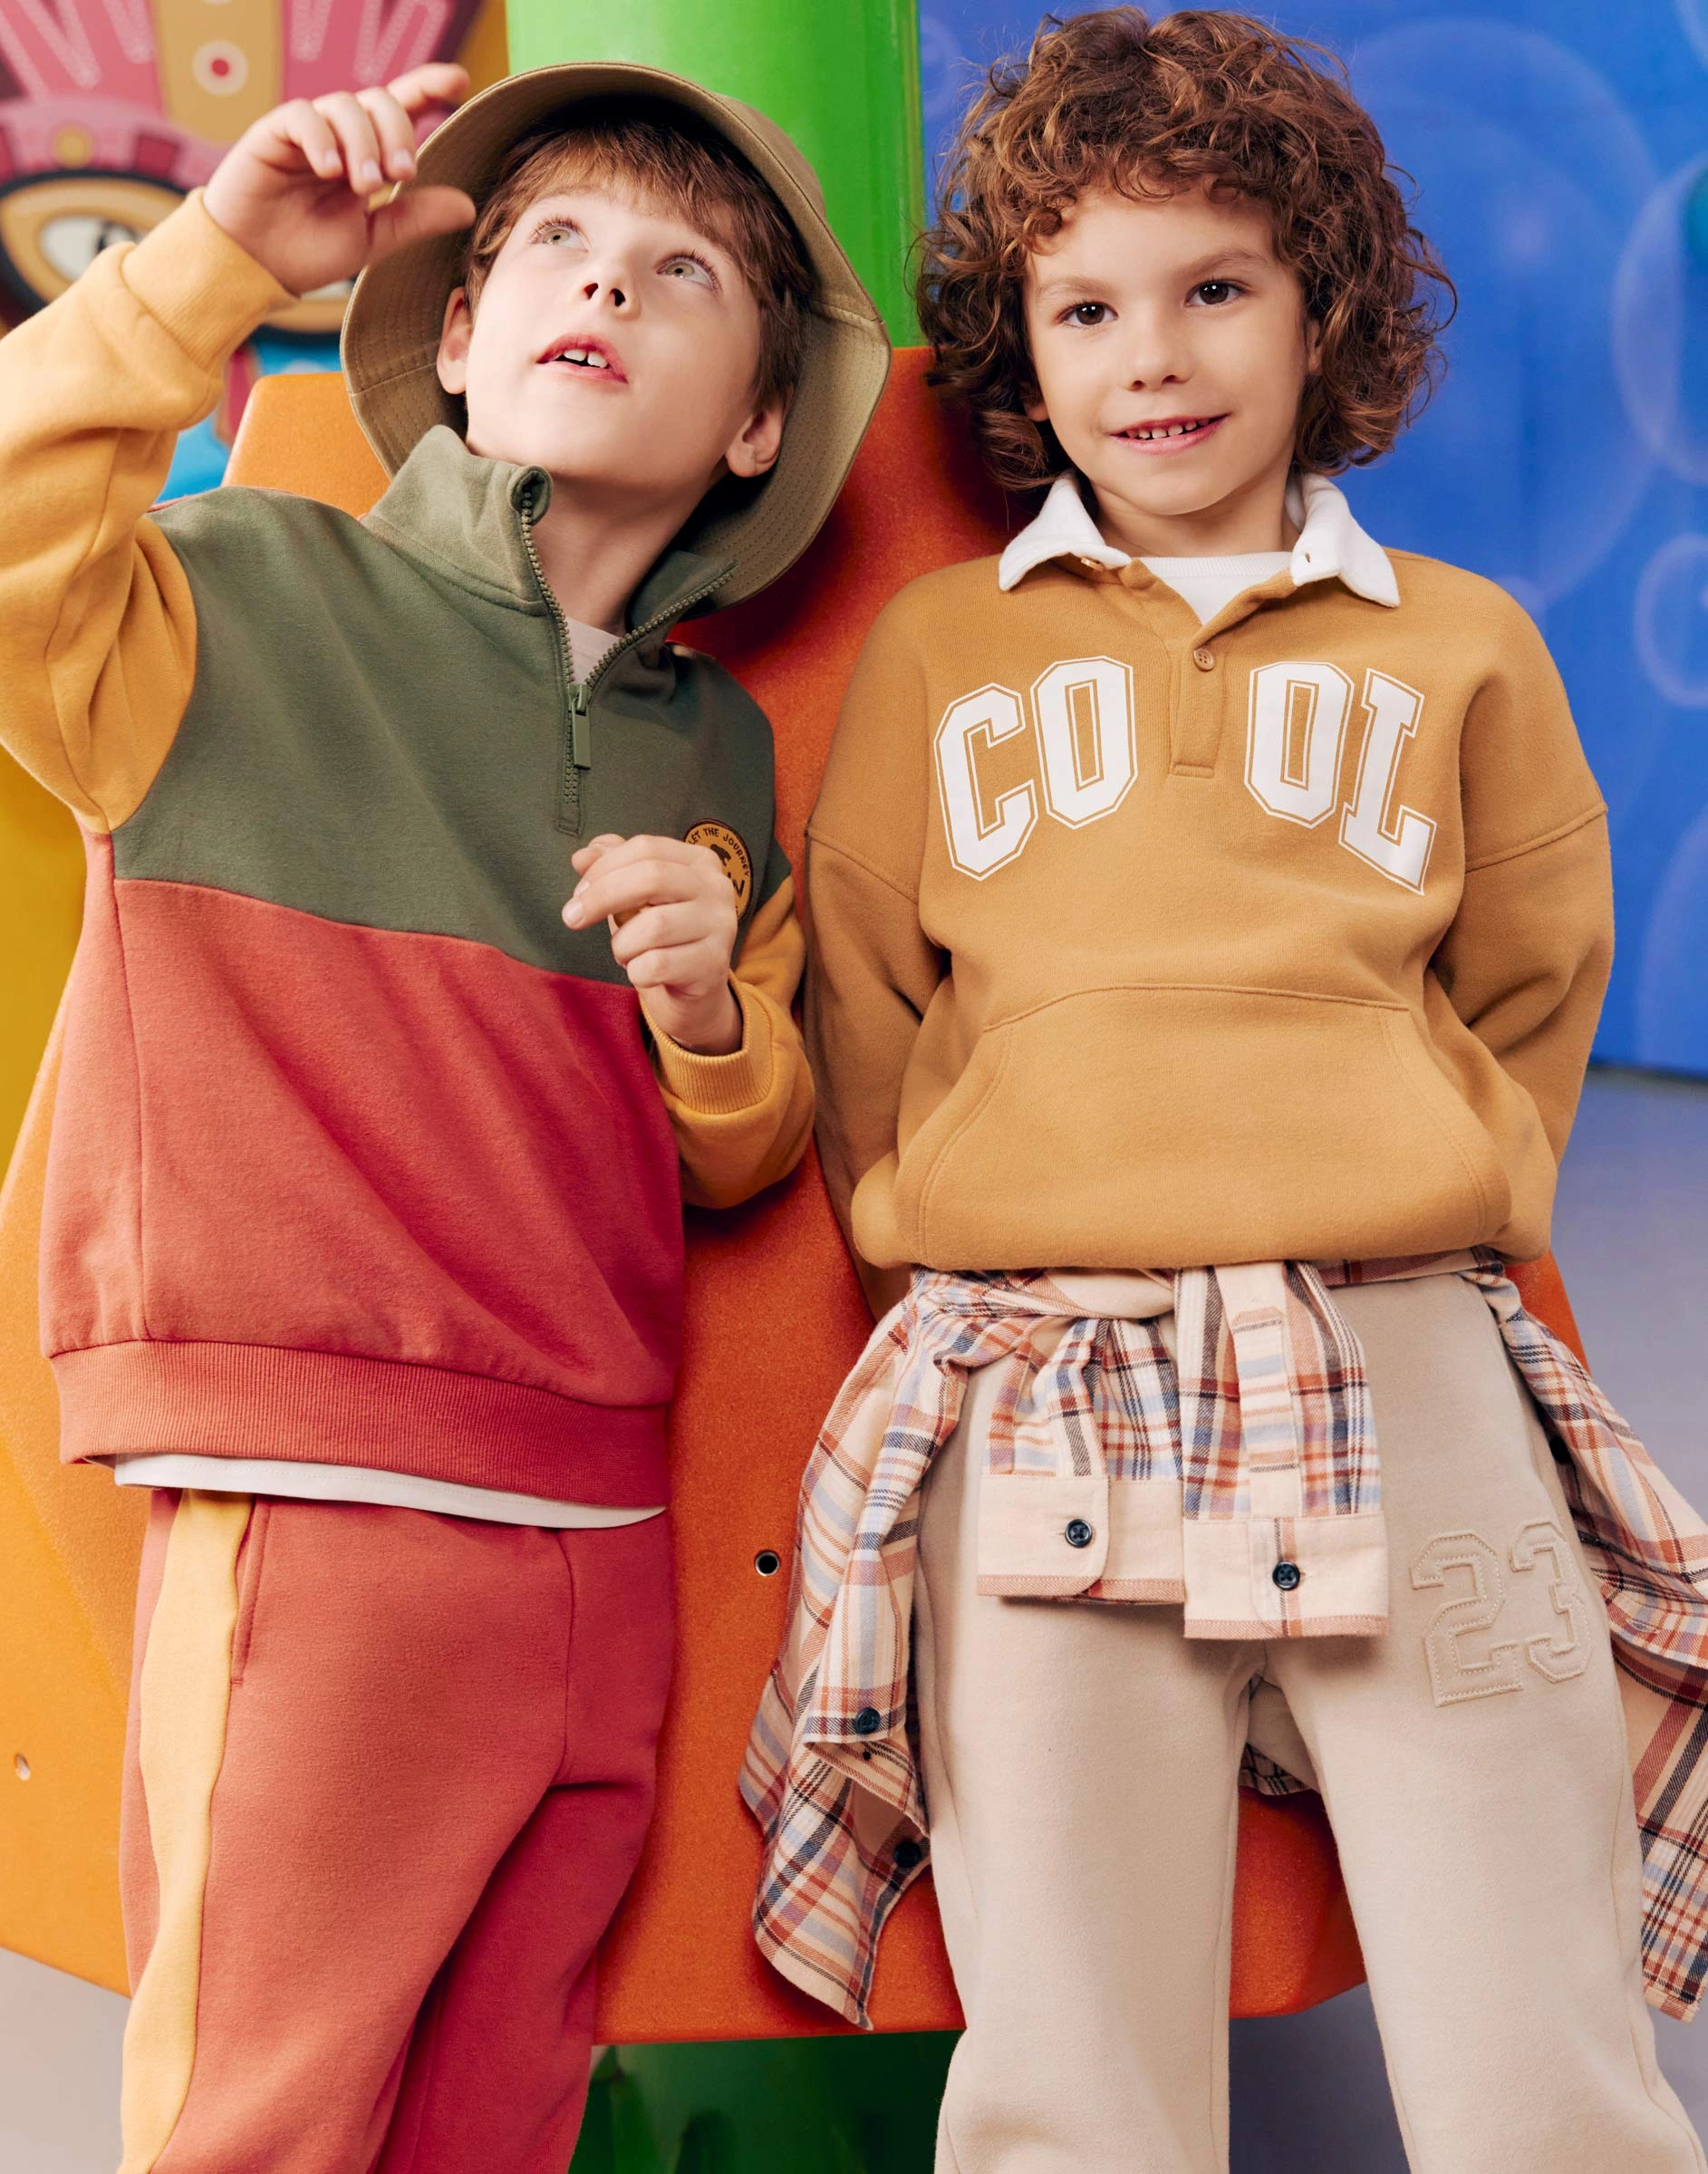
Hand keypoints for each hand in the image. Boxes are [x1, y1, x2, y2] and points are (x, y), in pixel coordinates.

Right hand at [202, 63, 474, 297]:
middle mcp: (342, 135)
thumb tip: (468, 206)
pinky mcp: (274, 133)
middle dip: (397, 133)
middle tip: (400, 174)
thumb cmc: (311, 251)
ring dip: (363, 143)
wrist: (257, 266)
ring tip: (363, 186)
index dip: (430, 87)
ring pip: (345, 105)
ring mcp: (309, 130)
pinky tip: (329, 170)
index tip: (460, 82)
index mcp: (368, 153)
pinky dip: (322, 139)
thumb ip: (415, 218)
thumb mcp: (373, 239)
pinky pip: (303, 116)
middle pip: (380, 101)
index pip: (403, 107)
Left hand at [564, 834, 743, 1054]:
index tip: (577, 893)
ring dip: (623, 944)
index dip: (603, 868)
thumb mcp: (636, 898)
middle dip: (602, 897)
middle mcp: (717, 888)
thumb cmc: (662, 936)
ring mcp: (721, 926)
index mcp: (699, 861)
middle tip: (572, 918)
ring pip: (653, 926)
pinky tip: (642, 973)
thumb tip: (581, 857)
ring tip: (626, 953)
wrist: (694, 989)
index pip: (645, 848)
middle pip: (652, 878)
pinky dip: (636, 972)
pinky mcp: (713, 964)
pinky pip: (657, 965)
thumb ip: (612, 870)